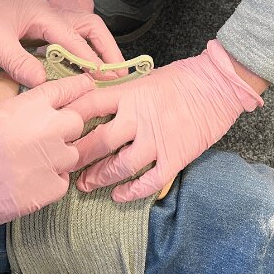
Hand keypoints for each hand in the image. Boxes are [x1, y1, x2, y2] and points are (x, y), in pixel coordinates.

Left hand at [0, 0, 119, 86]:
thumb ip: (20, 64)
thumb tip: (45, 85)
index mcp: (42, 15)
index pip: (76, 39)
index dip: (93, 60)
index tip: (107, 80)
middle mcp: (48, 14)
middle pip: (90, 27)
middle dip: (107, 50)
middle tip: (120, 74)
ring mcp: (43, 20)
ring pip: (79, 32)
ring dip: (95, 51)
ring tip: (107, 74)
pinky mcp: (35, 29)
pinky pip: (64, 39)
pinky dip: (77, 53)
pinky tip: (78, 70)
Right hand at [0, 74, 92, 240]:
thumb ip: (14, 108)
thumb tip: (28, 106)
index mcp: (25, 107)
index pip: (68, 88)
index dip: (77, 89)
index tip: (83, 90)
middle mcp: (42, 131)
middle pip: (78, 121)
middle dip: (67, 126)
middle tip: (48, 135)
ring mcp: (46, 163)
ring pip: (73, 154)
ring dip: (59, 156)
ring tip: (31, 162)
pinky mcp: (44, 194)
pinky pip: (62, 183)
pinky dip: (50, 182)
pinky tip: (28, 181)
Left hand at [66, 40, 263, 201]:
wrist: (220, 85)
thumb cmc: (182, 79)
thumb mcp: (144, 79)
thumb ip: (120, 95)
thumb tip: (91, 106)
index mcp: (129, 94)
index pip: (88, 105)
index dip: (68, 120)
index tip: (53, 132)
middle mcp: (139, 117)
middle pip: (99, 141)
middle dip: (77, 157)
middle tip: (63, 166)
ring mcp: (158, 139)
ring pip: (120, 166)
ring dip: (99, 177)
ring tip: (85, 184)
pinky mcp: (175, 156)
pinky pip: (149, 181)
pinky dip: (131, 191)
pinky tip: (118, 195)